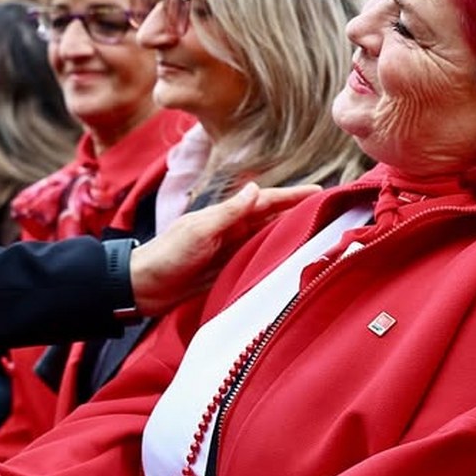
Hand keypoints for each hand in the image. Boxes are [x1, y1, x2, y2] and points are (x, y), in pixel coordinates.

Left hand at [129, 182, 318, 316]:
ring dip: (292, 235)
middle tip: (331, 211)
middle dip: (300, 213)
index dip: (293, 196)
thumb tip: (256, 188)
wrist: (144, 286)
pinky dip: (276, 258)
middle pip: (273, 219)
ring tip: (322, 234)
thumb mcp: (200, 230)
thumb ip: (229, 212)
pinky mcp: (229, 270)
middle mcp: (233, 231)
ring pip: (270, 239)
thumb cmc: (168, 255)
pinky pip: (259, 261)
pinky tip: (293, 262)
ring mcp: (232, 251)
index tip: (321, 190)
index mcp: (226, 216)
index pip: (267, 201)